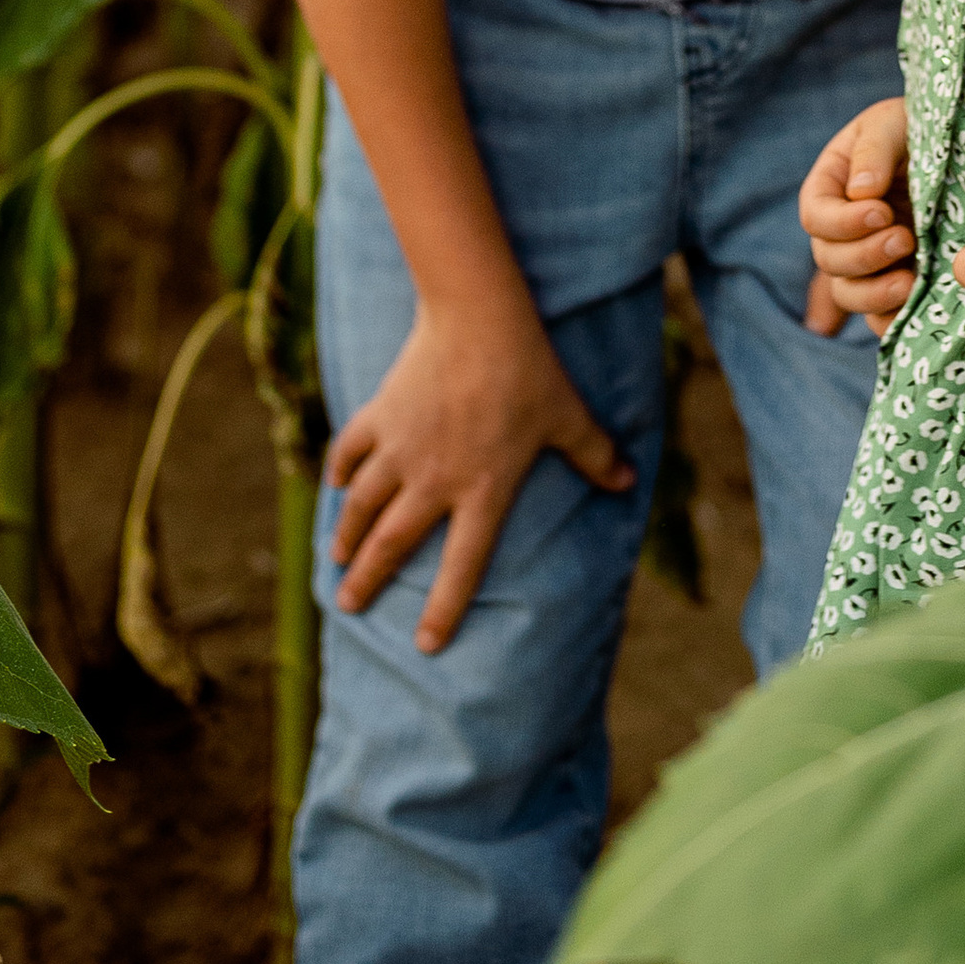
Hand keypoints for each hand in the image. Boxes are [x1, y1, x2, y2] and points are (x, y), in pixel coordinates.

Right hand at [326, 295, 634, 645]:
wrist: (479, 318)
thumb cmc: (529, 370)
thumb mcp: (568, 416)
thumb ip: (595, 454)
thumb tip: (629, 481)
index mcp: (482, 492)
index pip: (462, 567)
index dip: (443, 609)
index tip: (425, 645)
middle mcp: (434, 481)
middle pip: (392, 544)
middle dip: (368, 581)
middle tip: (347, 607)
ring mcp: (400, 449)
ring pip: (362, 506)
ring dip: (346, 536)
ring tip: (336, 561)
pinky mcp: (379, 416)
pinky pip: (350, 452)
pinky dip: (339, 473)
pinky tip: (335, 487)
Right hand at [800, 98, 914, 338]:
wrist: (955, 148)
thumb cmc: (913, 127)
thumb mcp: (891, 124)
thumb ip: (873, 152)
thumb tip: (861, 192)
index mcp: (829, 187)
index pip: (816, 217)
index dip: (842, 223)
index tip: (881, 212)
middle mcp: (840, 229)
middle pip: (829, 260)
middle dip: (864, 256)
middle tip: (905, 238)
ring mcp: (865, 259)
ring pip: (848, 293)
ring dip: (874, 294)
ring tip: (909, 282)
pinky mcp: (893, 280)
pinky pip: (879, 315)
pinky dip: (892, 318)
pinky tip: (916, 304)